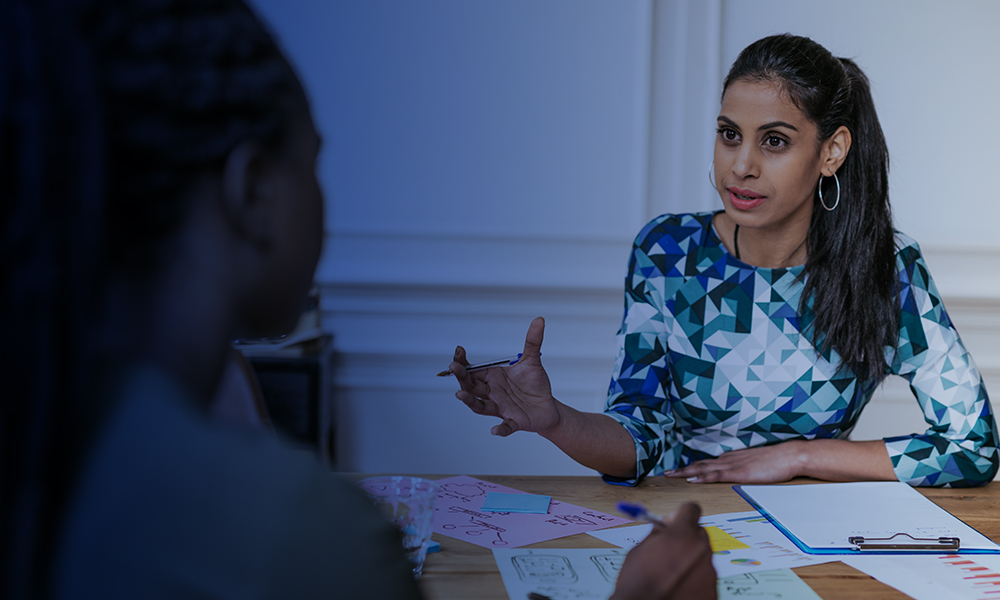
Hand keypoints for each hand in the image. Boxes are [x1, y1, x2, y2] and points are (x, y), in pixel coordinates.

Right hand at [451, 317, 559, 436]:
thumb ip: (532, 341)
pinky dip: (500, 429)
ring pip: (480, 406)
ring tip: (461, 394)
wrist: (548, 407)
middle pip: (471, 386)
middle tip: (453, 367)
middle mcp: (492, 393)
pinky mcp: (514, 421)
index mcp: (493, 378)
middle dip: (461, 377)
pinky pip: (505, 427)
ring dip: (470, 401)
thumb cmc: (535, 385)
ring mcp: (501, 408)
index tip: (458, 351)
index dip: (463, 363)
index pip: (472, 370)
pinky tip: (495, 430)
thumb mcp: (532, 361)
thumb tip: (539, 320)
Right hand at [610, 503, 716, 599]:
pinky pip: (704, 577)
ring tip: (670, 574)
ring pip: (702, 557)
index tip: (674, 521)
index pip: (691, 509)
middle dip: (685, 539)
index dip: (680, 514)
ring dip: (689, 561)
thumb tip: (664, 529)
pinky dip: (693, 580)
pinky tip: (678, 586)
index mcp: (682, 534)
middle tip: (670, 550)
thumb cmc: (638, 584)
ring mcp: (709, 572)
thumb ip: (656, 534)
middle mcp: (701, 550)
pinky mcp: (712, 591)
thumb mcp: (639, 549)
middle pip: (699, 533)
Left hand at [666, 441, 806, 483]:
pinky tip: (692, 480)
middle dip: (681, 469)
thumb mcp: (753, 466)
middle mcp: (727, 460)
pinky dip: (702, 477)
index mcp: (730, 459)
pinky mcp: (739, 473)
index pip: (705, 463)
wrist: (789, 456)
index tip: (677, 471)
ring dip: (685, 472)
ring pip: (703, 468)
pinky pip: (716, 475)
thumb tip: (733, 476)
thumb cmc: (775, 462)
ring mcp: (732, 465)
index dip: (690, 468)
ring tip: (671, 475)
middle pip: (699, 464)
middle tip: (666, 473)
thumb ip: (741, 470)